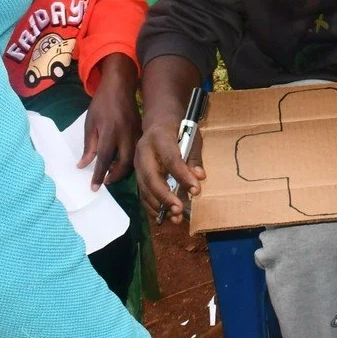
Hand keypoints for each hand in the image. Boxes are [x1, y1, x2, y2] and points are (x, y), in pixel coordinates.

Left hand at [80, 54, 141, 188]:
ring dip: (124, 170)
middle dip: (115, 176)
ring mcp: (136, 133)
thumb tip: (83, 165)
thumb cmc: (101, 104)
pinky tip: (122, 161)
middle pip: (125, 163)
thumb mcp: (90, 123)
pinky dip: (131, 160)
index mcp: (110, 132)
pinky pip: (137, 150)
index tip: (94, 188)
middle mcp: (125, 135)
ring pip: (134, 158)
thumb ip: (89, 145)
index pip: (105, 159)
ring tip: (112, 173)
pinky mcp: (141, 131)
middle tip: (105, 181)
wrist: (120, 86)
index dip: (99, 175)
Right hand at [136, 102, 203, 224]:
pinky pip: (142, 192)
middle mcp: (144, 151)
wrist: (159, 119)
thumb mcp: (192, 136)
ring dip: (159, 205)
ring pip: (144, 188)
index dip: (182, 176)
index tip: (196, 190)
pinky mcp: (136, 172)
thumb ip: (194, 157)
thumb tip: (199, 177)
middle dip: (165, 196)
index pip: (170, 159)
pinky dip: (152, 206)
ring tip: (175, 218)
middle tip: (179, 211)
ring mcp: (137, 163)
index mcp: (160, 137)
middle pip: (151, 177)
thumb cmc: (179, 127)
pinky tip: (164, 215)